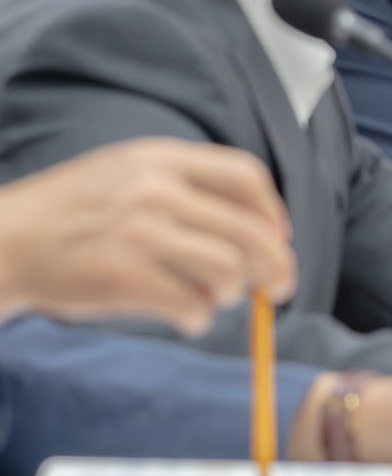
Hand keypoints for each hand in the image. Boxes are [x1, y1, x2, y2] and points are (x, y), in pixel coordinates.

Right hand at [0, 139, 295, 333]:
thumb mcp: (127, 173)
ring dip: (233, 292)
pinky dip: (199, 317)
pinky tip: (187, 316)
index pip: (246, 177)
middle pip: (249, 231)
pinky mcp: (124, 277)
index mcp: (161, 159)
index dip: (272, 213)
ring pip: (229, 269)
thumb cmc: (73, 213)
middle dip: (275, 265)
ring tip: (215, 297)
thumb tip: (264, 233)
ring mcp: (140, 233)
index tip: (280, 239)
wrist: (4, 241)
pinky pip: (193, 305)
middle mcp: (156, 190)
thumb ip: (188, 189)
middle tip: (278, 288)